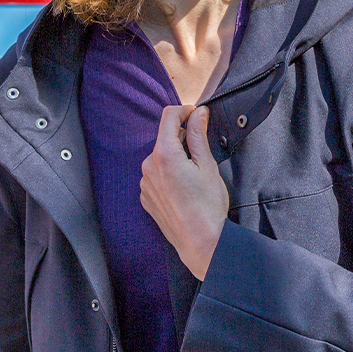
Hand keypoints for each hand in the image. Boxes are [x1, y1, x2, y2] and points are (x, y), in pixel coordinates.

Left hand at [140, 105, 229, 279]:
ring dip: (175, 158)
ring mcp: (145, 184)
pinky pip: (156, 176)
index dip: (184, 110)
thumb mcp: (207, 164)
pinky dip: (168, 175)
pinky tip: (183, 189)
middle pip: (164, 139)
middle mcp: (148, 167)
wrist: (200, 241)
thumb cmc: (207, 205)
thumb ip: (198, 134)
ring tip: (194, 176)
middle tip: (202, 153)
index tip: (196, 114)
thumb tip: (198, 113)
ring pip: (160, 158)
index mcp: (164, 155)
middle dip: (182, 138)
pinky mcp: (145, 198)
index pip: (168, 116)